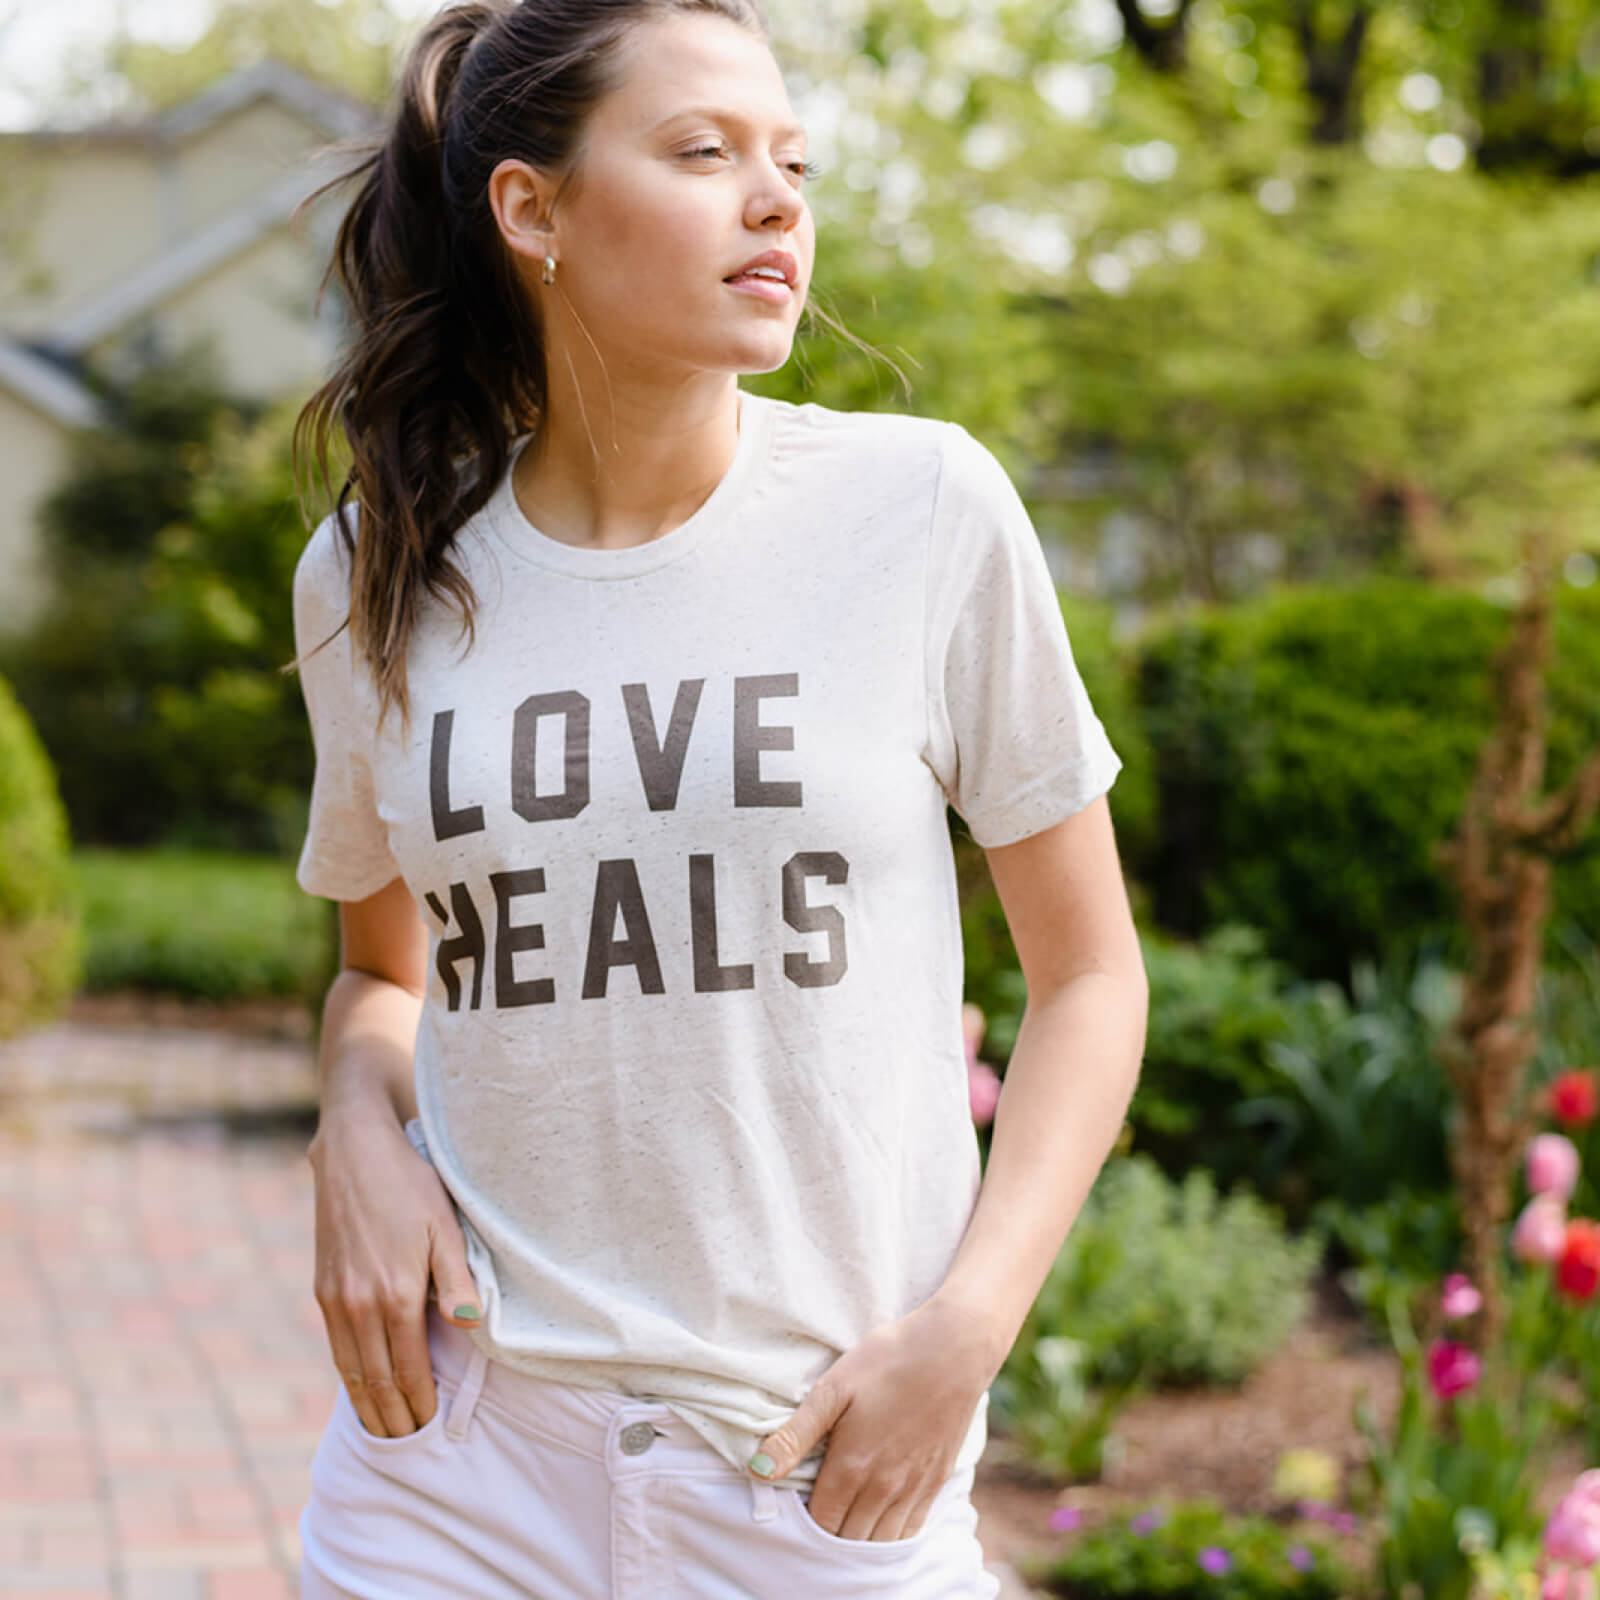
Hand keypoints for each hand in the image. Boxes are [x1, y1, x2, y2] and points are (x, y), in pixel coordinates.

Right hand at [308, 1108, 482, 1437]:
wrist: (354, 1151)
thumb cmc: (410, 1182)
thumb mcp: (445, 1224)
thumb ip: (457, 1277)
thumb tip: (469, 1324)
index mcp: (396, 1294)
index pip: (409, 1369)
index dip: (420, 1403)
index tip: (432, 1427)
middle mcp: (360, 1305)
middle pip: (376, 1380)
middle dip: (393, 1418)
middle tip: (410, 1447)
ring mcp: (336, 1299)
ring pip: (350, 1370)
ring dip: (367, 1406)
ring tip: (385, 1432)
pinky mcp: (323, 1288)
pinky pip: (336, 1347)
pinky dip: (348, 1376)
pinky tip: (360, 1387)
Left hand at [747, 1297, 1001, 1540]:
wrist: (954, 1349)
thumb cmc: (889, 1360)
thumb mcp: (834, 1388)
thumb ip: (796, 1434)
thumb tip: (757, 1472)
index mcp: (851, 1467)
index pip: (821, 1523)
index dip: (804, 1527)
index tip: (793, 1515)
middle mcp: (883, 1489)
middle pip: (849, 1541)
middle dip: (829, 1539)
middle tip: (817, 1520)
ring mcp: (914, 1489)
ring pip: (881, 1543)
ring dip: (859, 1543)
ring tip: (844, 1526)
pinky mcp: (937, 1482)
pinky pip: (911, 1531)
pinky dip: (891, 1537)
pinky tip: (880, 1524)